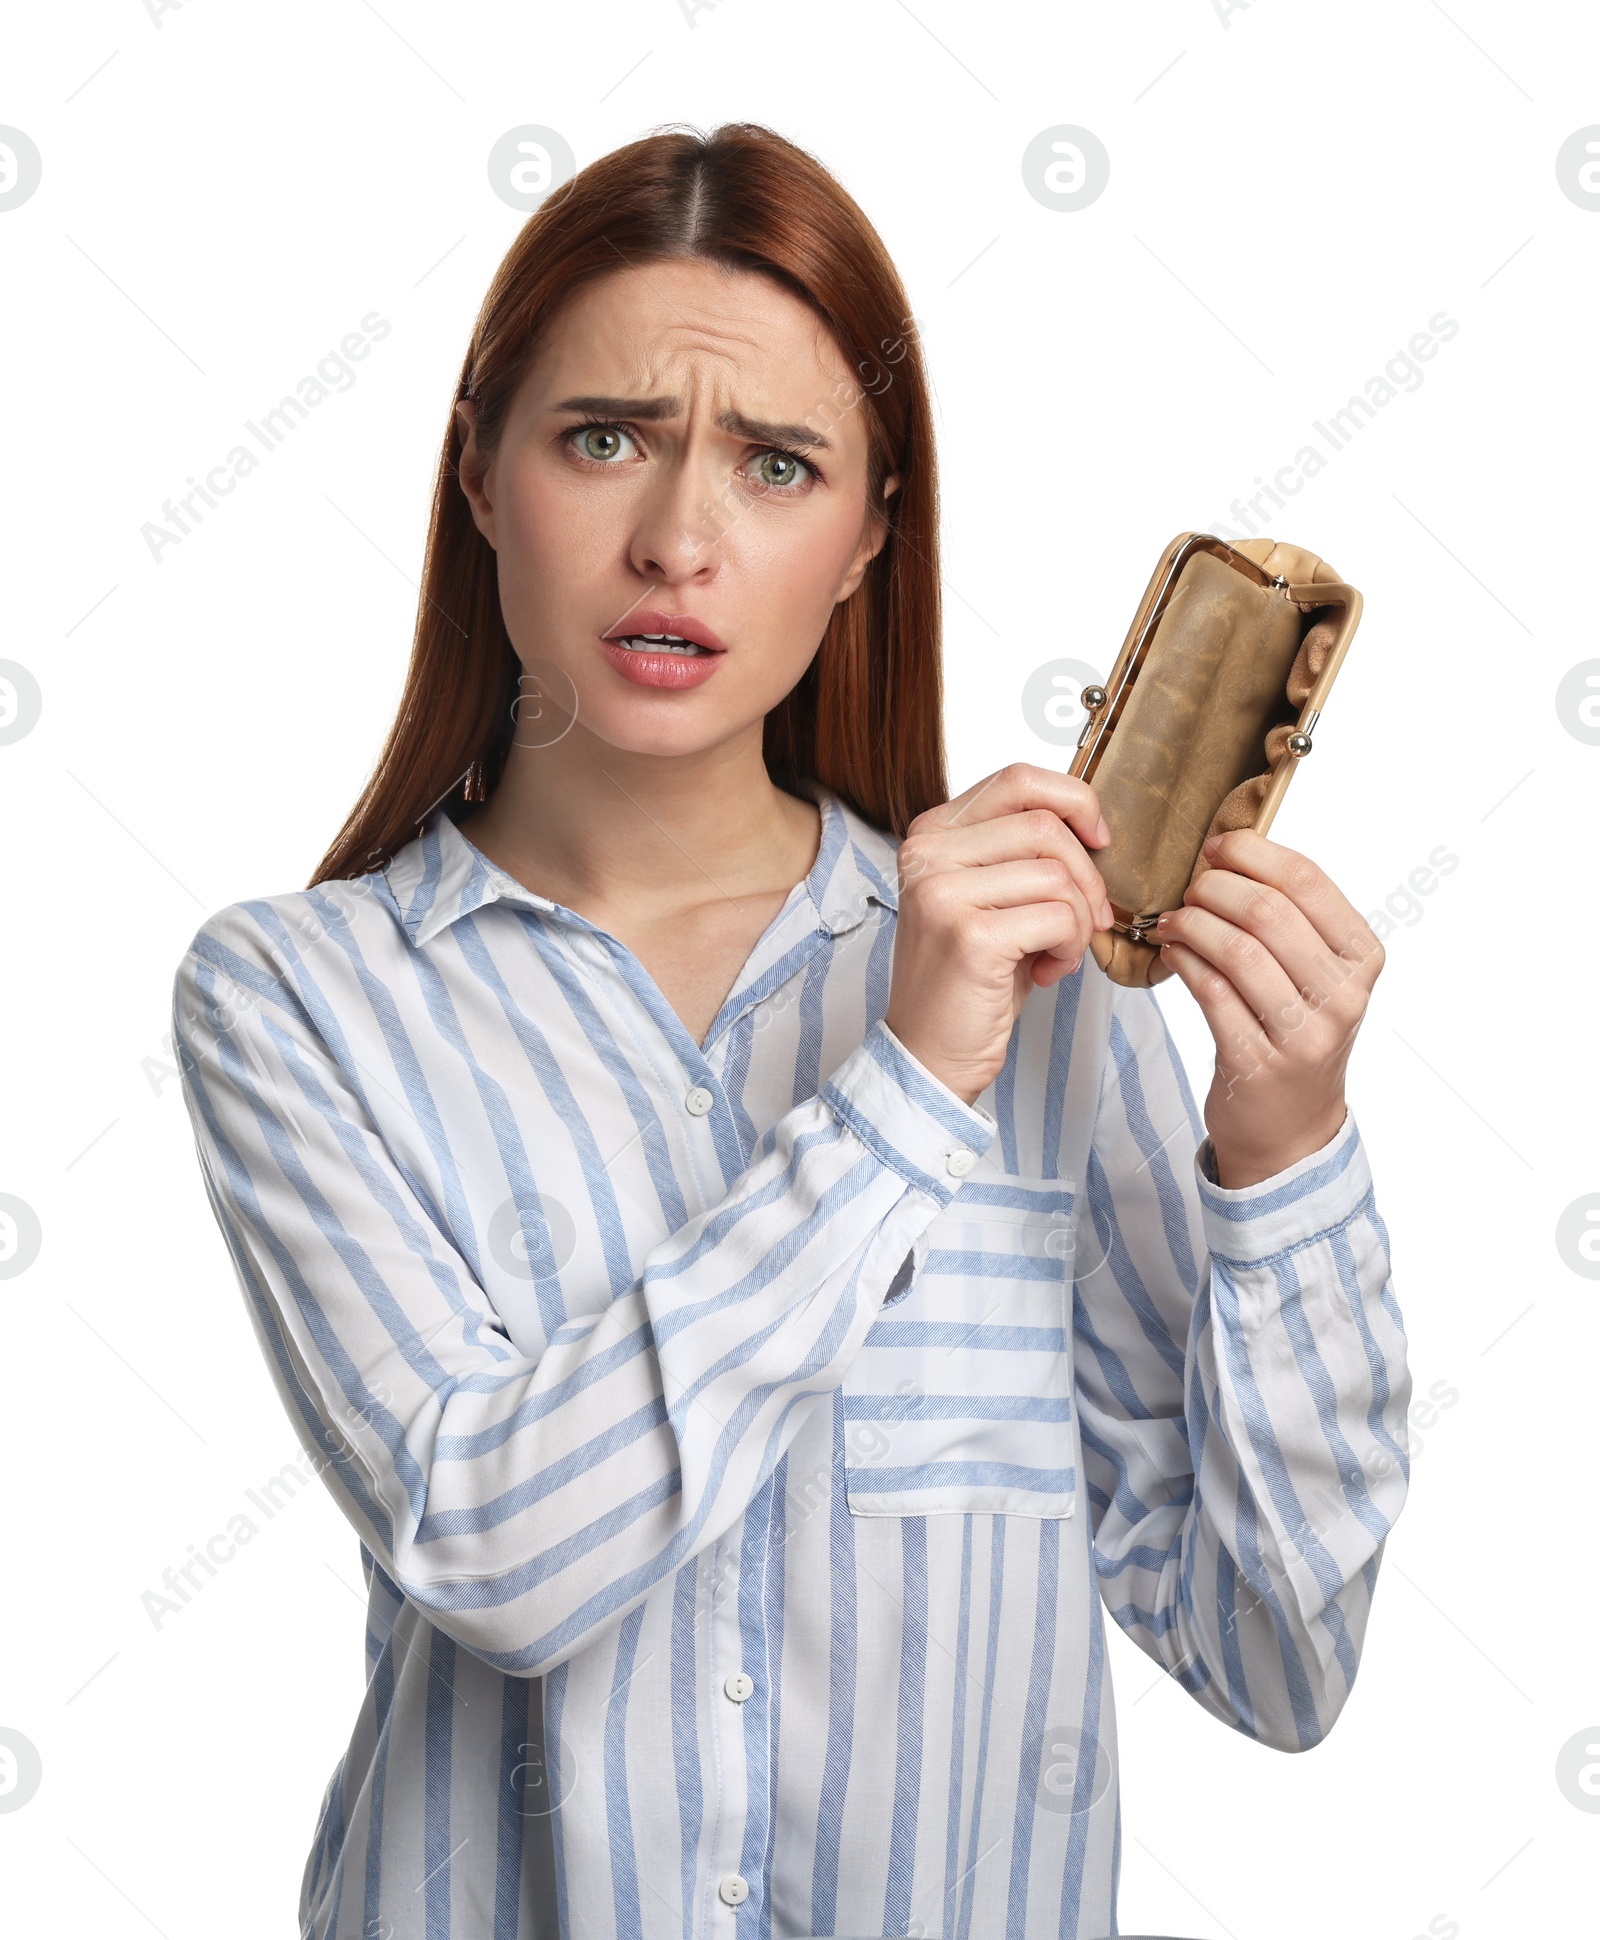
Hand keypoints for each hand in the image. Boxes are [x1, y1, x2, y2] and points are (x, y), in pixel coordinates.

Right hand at [885, 763, 1113, 1106]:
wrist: (928, 1052)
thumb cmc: (968, 979)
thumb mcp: (990, 898)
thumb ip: (1023, 852)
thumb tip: (1092, 824)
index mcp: (930, 834)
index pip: (1018, 780)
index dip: (1074, 801)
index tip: (1099, 840)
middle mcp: (927, 854)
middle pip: (1045, 825)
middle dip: (1087, 876)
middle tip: (1089, 920)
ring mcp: (943, 892)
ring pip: (1057, 874)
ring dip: (1078, 920)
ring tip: (1057, 953)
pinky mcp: (969, 934)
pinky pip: (1058, 916)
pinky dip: (1070, 947)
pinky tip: (1050, 971)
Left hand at [1153, 828, 1384, 1187]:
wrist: (1292, 1126)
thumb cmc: (1297, 1032)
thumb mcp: (1316, 973)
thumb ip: (1290, 917)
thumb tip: (1228, 850)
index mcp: (1362, 957)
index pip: (1307, 881)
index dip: (1251, 852)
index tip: (1216, 846)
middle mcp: (1342, 995)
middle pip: (1266, 912)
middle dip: (1214, 888)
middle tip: (1191, 889)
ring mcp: (1303, 1034)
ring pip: (1236, 951)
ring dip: (1192, 924)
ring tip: (1174, 921)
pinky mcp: (1257, 1062)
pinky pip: (1211, 993)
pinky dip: (1183, 962)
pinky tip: (1172, 952)